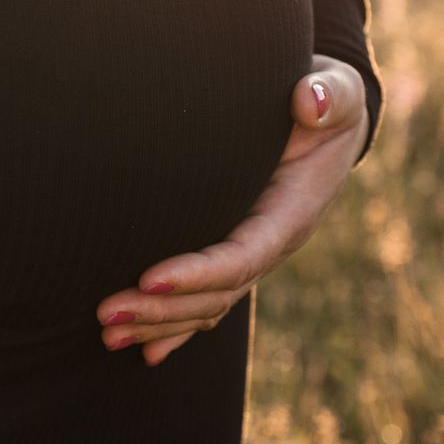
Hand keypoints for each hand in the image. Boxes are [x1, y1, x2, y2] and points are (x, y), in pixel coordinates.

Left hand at [94, 54, 368, 365]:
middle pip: (215, 293)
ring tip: (105, 332)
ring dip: (156, 323)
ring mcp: (252, 254)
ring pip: (205, 305)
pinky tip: (143, 350)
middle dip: (161, 309)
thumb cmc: (328, 101)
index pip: (242, 255)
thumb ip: (331, 95)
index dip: (197, 273)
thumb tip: (311, 100)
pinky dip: (175, 328)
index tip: (148, 277)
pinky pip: (205, 300)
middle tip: (105, 312)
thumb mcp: (337, 92)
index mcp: (291, 213)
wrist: (329, 119)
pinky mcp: (234, 251)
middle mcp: (271, 244)